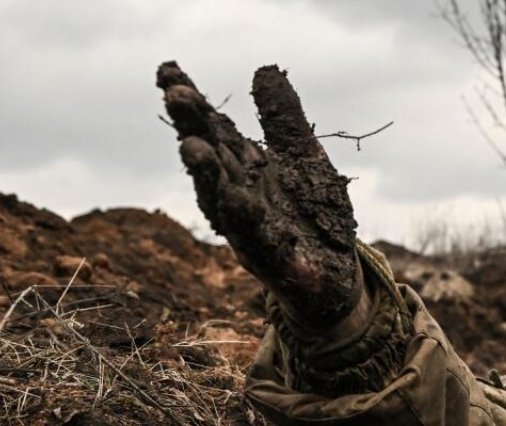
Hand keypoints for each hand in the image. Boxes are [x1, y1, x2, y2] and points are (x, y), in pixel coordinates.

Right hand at [156, 61, 362, 331]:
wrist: (337, 276)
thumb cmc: (313, 215)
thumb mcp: (304, 157)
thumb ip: (283, 118)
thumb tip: (264, 69)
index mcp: (243, 168)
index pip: (213, 129)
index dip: (193, 103)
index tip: (167, 69)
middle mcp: (238, 195)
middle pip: (211, 159)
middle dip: (193, 128)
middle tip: (175, 95)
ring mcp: (252, 229)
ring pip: (223, 199)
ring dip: (206, 174)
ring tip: (192, 146)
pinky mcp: (276, 260)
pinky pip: (258, 239)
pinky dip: (247, 220)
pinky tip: (238, 199)